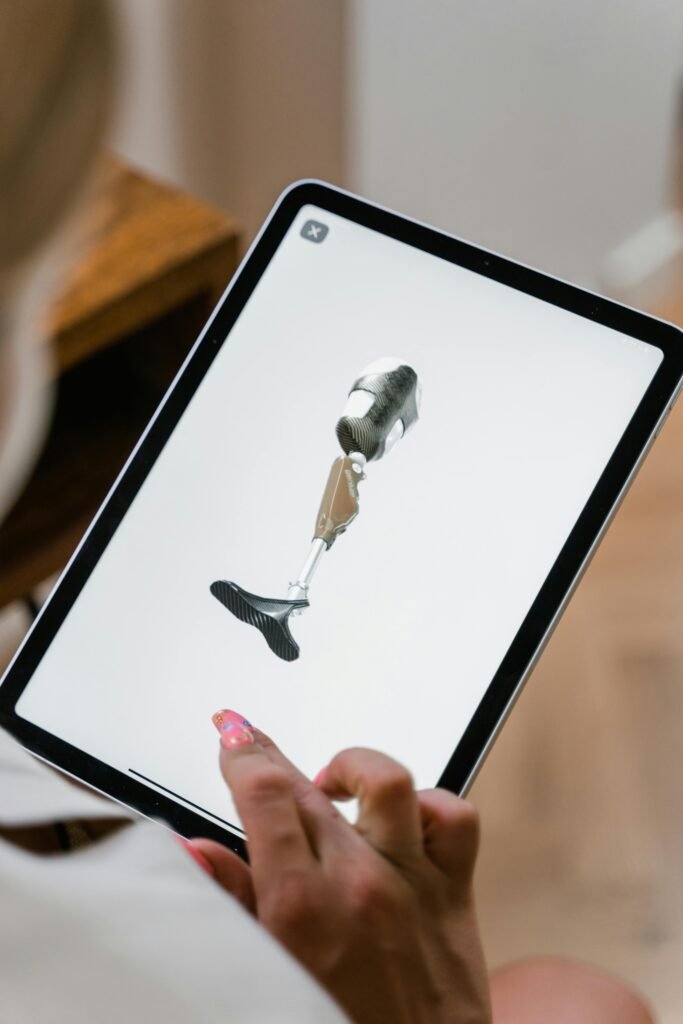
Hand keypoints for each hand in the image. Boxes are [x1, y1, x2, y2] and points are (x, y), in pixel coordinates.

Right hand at [192, 710, 490, 1023]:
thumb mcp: (262, 972)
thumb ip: (231, 902)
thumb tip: (194, 850)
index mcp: (301, 906)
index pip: (268, 794)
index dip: (244, 752)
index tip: (232, 732)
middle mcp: (357, 883)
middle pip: (309, 785)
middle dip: (271, 754)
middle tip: (251, 743)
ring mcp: (411, 884)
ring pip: (385, 781)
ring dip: (351, 766)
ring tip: (330, 781)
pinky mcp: (453, 893)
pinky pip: (454, 819)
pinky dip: (428, 804)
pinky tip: (400, 818)